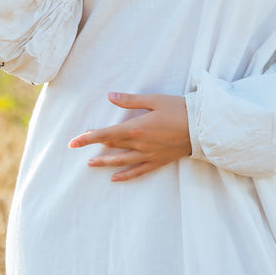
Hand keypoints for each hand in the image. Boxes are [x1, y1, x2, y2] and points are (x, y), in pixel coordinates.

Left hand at [68, 91, 191, 181]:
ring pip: (121, 161)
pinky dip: (125, 175)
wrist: (203, 127)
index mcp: (136, 128)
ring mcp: (149, 155)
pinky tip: (115, 178)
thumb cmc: (179, 109)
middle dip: (95, 145)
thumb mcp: (154, 100)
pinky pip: (138, 171)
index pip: (105, 135)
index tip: (73, 142)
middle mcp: (140, 144)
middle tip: (81, 142)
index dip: (87, 138)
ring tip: (91, 164)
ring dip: (105, 162)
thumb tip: (110, 96)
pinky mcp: (158, 161)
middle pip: (112, 146)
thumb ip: (130, 101)